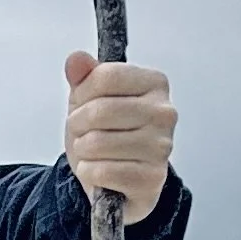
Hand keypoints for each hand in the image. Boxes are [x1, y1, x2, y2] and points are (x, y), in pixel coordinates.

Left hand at [63, 50, 175, 225]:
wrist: (116, 179)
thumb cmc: (105, 133)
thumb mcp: (89, 99)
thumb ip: (84, 76)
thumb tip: (76, 60)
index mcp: (155, 84)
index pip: (107, 76)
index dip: (82, 92)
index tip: (81, 104)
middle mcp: (164, 113)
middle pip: (100, 110)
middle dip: (77, 124)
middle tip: (82, 132)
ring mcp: (161, 147)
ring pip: (97, 143)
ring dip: (82, 150)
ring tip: (92, 152)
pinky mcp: (152, 178)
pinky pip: (103, 171)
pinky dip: (90, 172)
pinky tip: (99, 171)